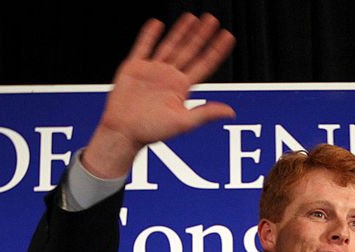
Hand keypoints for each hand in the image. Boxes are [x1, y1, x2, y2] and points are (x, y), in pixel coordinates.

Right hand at [82, 13, 235, 178]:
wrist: (123, 131)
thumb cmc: (151, 131)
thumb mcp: (183, 123)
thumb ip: (206, 113)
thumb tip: (231, 112)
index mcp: (181, 88)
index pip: (204, 64)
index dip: (216, 50)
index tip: (228, 36)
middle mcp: (169, 77)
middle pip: (189, 50)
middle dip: (201, 35)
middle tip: (212, 20)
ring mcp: (152, 71)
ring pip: (170, 45)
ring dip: (180, 31)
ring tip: (192, 17)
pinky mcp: (134, 68)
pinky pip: (143, 47)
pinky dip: (149, 35)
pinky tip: (157, 23)